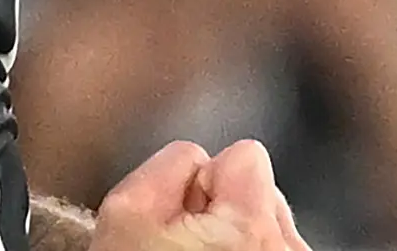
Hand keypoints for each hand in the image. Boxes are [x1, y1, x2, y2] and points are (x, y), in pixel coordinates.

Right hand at [91, 139, 310, 250]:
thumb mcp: (126, 215)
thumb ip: (167, 165)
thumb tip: (195, 160)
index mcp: (251, 225)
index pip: (245, 155)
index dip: (206, 180)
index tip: (186, 214)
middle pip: (263, 194)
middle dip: (227, 212)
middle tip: (188, 249)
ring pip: (270, 233)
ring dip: (240, 246)